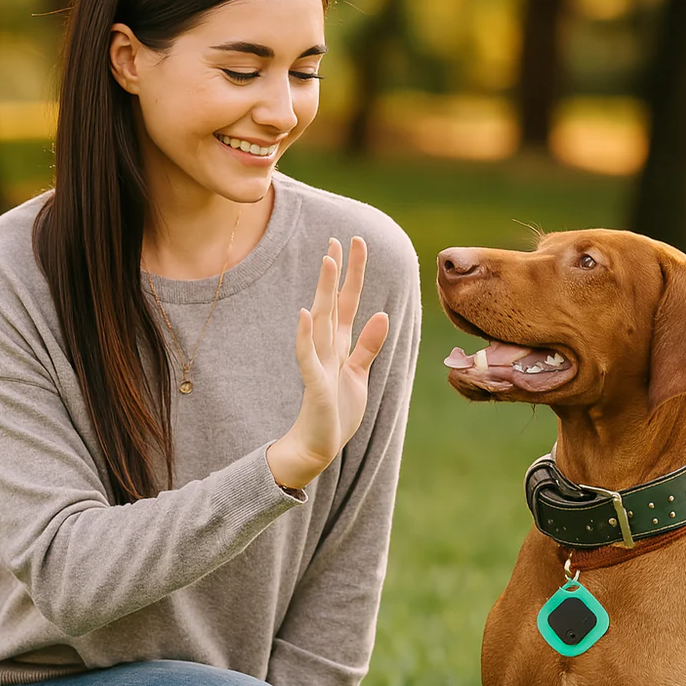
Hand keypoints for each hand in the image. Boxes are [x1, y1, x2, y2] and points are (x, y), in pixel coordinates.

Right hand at [266, 237, 388, 489]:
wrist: (316, 446)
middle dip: (337, 272)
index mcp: (340, 345)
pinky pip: (308, 356)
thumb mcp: (358, 375)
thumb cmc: (336, 411)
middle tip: (339, 239)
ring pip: (321, 320)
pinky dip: (305, 335)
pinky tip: (304, 314)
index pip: (347, 302)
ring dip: (324, 290)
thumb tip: (381, 315)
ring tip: (328, 262)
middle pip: (333, 303)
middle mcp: (327, 348)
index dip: (352, 274)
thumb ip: (368, 346)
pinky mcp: (314, 384)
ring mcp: (319, 363)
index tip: (355, 243)